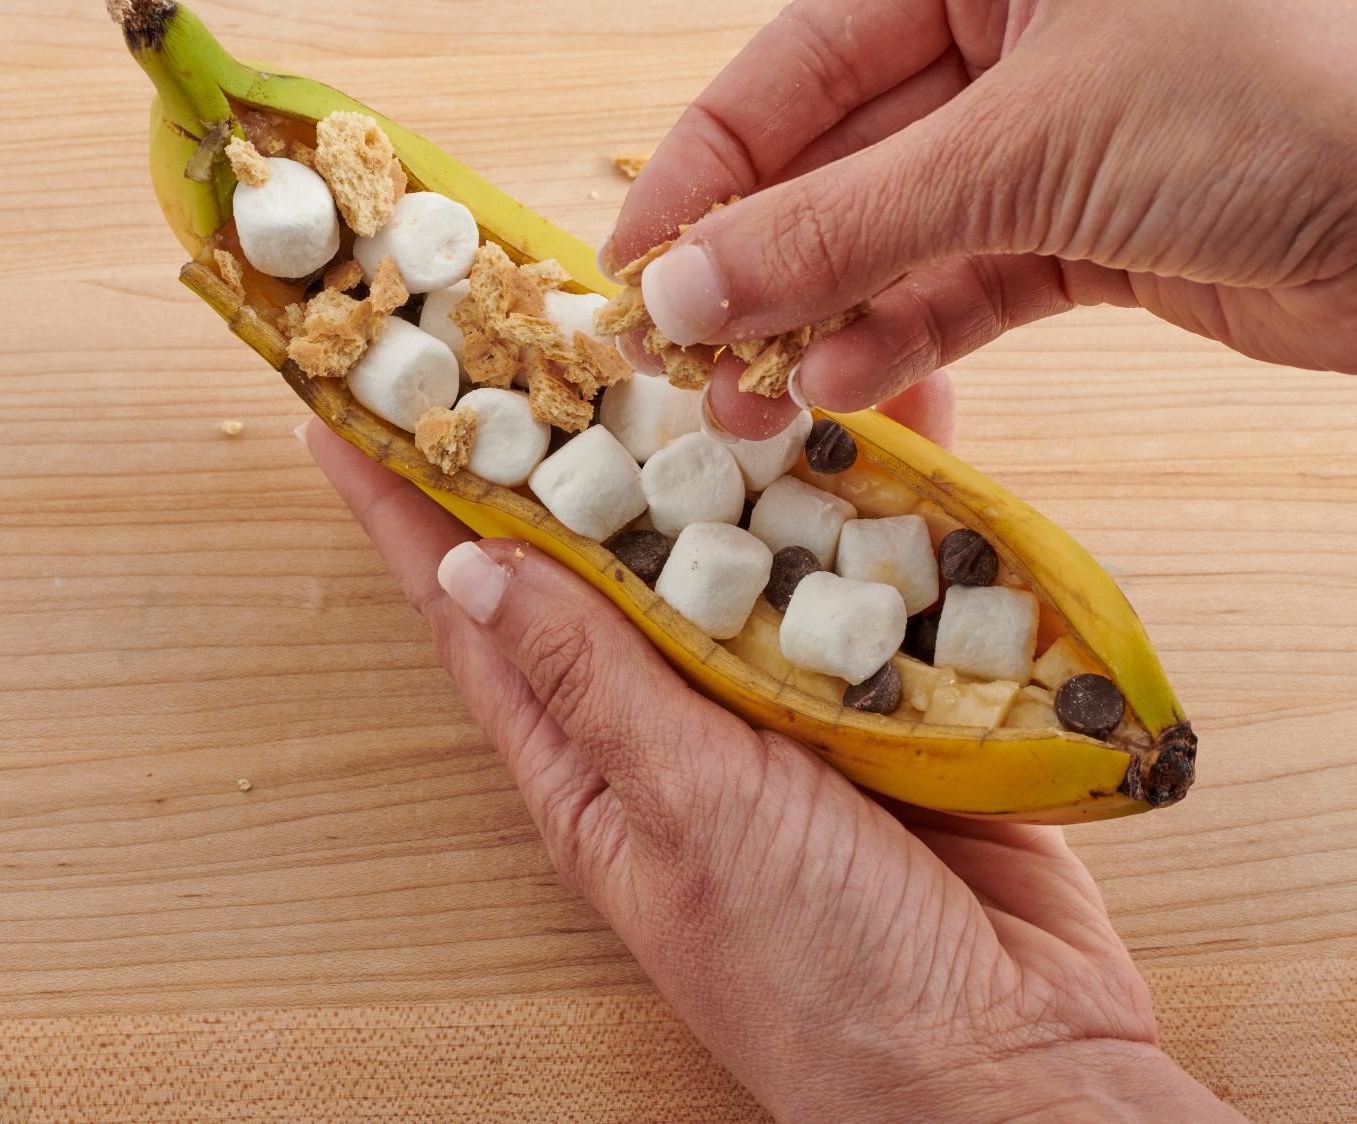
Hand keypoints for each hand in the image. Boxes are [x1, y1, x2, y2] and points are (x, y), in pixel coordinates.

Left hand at [306, 378, 1238, 1122]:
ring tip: (716, 325)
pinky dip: (880, 482)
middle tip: (543, 308)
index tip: (345, 403)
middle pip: (608, 542)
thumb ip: (594, 680)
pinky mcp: (891, 681)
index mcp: (594, 756)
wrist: (1011, 1062)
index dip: (405, 502)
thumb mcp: (687, 812)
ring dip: (733, 434)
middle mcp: (679, 710)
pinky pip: (871, 555)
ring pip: (742, 530)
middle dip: (574, 427)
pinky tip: (891, 406)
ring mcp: (787, 688)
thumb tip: (470, 564)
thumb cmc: (823, 974)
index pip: (474, 603)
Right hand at [608, 0, 1356, 437]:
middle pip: (840, 152)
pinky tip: (844, 389)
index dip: (706, 166)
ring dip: (821, 316)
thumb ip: (837, 227)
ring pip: (894, 230)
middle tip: (677, 358)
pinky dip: (903, 336)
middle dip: (761, 260)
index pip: (801, 55)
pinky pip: (960, 282)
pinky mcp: (1091, 228)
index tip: (630, 267)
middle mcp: (1021, 13)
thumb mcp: (1022, 150)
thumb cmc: (1272, 102)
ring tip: (750, 402)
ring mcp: (1055, 127)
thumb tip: (681, 292)